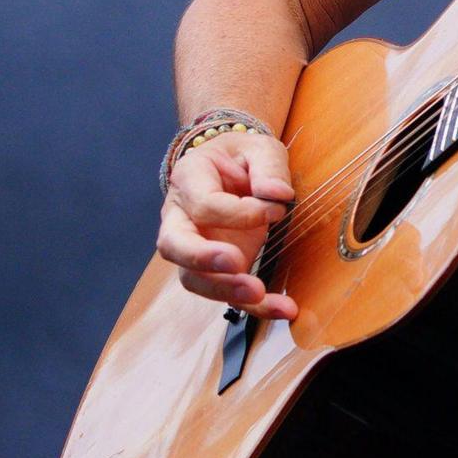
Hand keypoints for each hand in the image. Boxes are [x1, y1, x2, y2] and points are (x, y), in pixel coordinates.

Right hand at [156, 130, 298, 320]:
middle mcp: (180, 216)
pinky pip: (225, 292)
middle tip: (236, 264)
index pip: (204, 204)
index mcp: (189, 178)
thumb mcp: (260, 148)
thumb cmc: (243, 156)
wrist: (232, 167)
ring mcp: (193, 246)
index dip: (240, 212)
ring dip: (224, 290)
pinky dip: (254, 305)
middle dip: (203, 258)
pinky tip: (283, 308)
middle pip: (174, 245)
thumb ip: (269, 167)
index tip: (277, 210)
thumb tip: (276, 195)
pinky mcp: (214, 268)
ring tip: (258, 295)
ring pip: (192, 277)